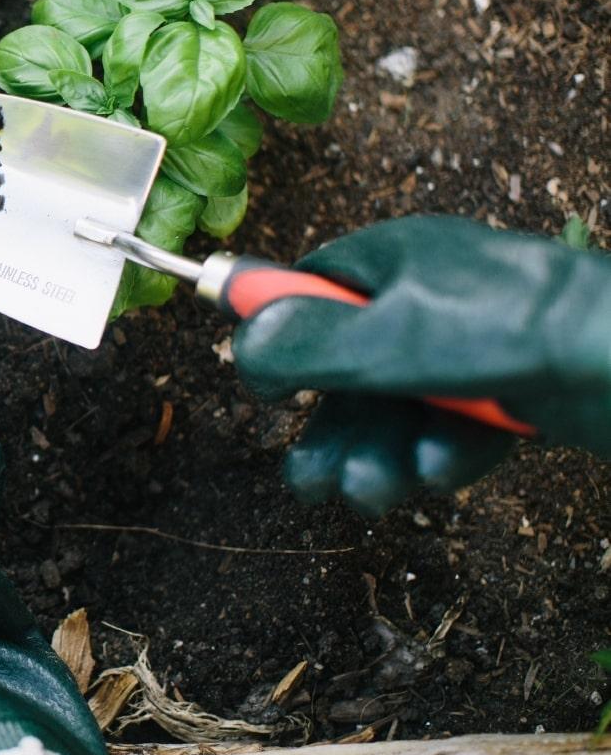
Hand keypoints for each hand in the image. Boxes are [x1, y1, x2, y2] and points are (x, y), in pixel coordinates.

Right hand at [234, 215, 610, 515]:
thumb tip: (243, 348)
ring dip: (376, 454)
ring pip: (398, 407)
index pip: (311, 289)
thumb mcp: (382, 337)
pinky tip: (437, 470)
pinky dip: (439, 452)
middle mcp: (428, 298)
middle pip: (349, 367)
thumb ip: (303, 344)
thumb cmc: (511, 332)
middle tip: (309, 483)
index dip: (280, 339)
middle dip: (330, 429)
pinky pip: (452, 425)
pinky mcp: (510, 389)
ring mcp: (472, 345)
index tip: (267, 390)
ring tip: (368, 493)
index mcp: (393, 261)